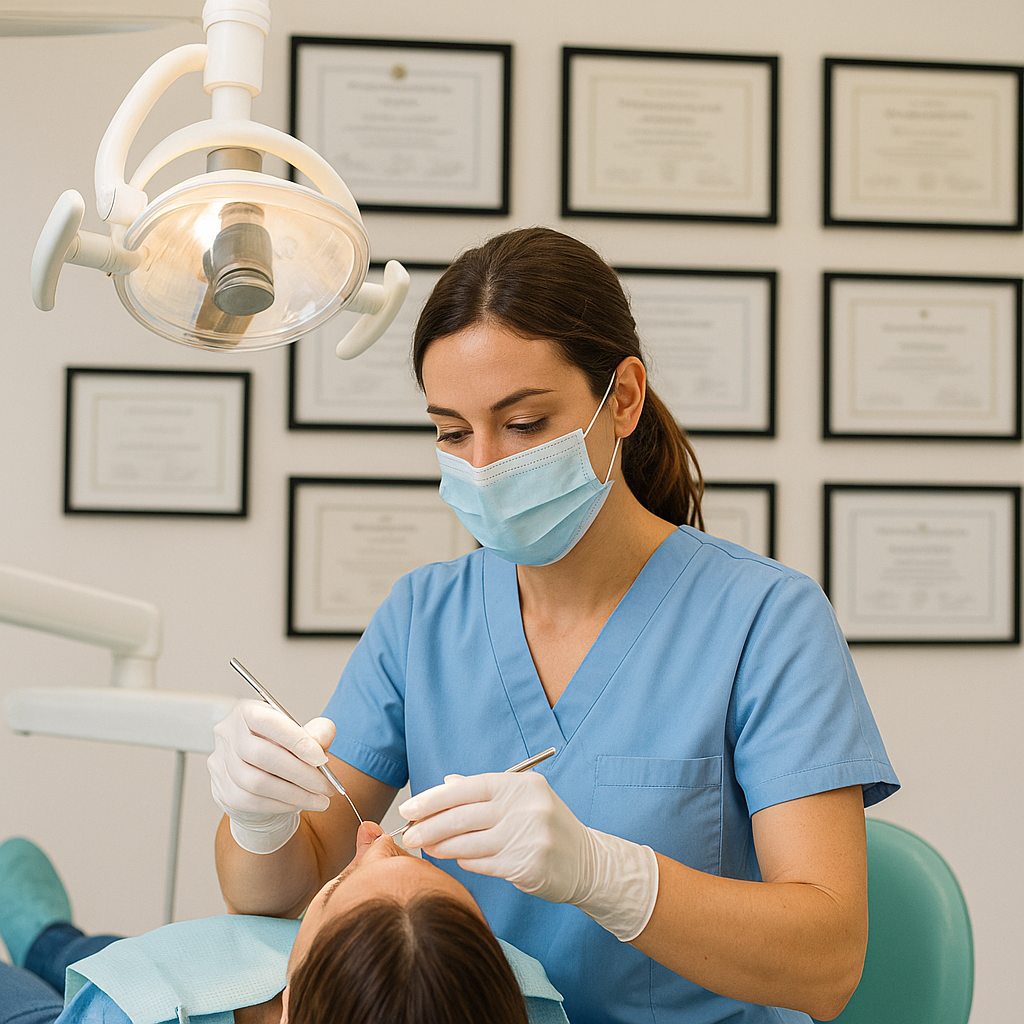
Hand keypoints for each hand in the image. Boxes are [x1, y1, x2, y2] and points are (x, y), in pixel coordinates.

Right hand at [208, 699, 336, 853]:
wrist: (260, 779)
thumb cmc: (283, 750)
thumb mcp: (304, 734)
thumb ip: (317, 732)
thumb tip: (320, 741)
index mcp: (248, 711)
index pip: (269, 722)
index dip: (296, 740)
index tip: (321, 759)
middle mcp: (228, 734)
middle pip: (264, 755)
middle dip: (301, 773)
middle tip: (326, 786)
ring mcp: (221, 763)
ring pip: (258, 782)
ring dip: (295, 793)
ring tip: (319, 799)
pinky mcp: (222, 789)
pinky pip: (253, 801)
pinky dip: (281, 804)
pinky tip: (299, 803)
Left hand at [399, 770, 659, 939]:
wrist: (588, 862)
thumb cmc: (546, 825)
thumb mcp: (521, 798)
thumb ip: (484, 791)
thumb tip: (447, 782)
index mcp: (520, 785)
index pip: (467, 788)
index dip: (433, 799)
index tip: (409, 809)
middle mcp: (524, 807)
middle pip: (462, 816)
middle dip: (428, 825)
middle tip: (406, 834)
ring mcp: (526, 837)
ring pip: (468, 843)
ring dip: (441, 846)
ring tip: (424, 847)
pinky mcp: (526, 865)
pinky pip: (482, 863)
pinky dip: (464, 861)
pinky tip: (455, 859)